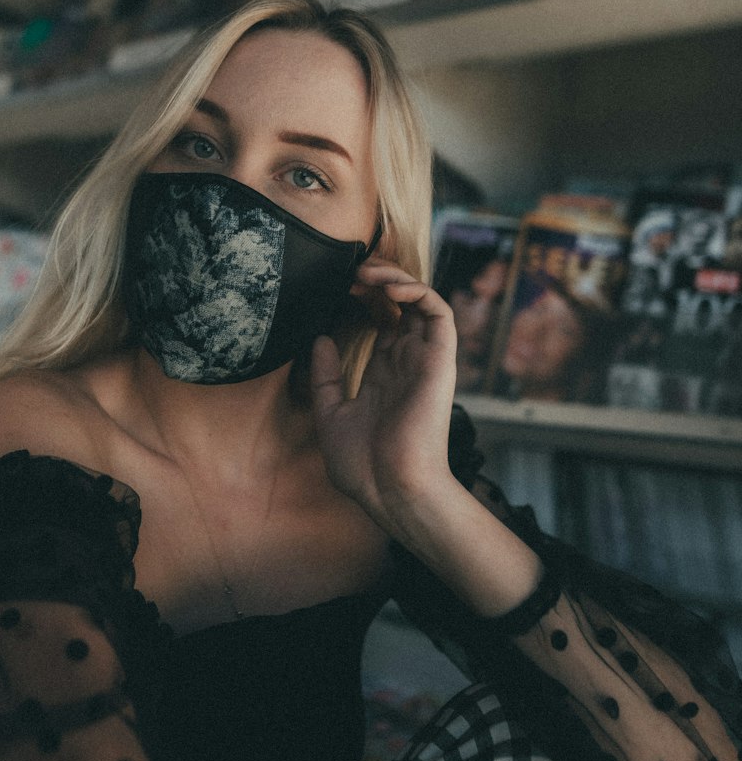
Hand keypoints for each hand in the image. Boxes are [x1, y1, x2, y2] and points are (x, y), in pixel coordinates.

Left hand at [310, 261, 459, 537]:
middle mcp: (407, 361)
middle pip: (402, 304)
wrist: (388, 489)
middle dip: (378, 279)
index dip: (365, 297)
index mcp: (385, 373)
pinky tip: (388, 288)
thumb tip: (320, 338)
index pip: (384, 320)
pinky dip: (416, 290)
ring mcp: (424, 358)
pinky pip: (438, 312)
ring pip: (421, 300)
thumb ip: (326, 376)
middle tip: (351, 271)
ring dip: (396, 277)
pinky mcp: (439, 359)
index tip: (339, 285)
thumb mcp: (330, 414)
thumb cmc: (363, 465)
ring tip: (367, 272)